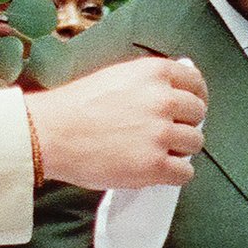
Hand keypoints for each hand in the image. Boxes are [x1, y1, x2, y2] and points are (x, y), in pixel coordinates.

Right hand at [27, 56, 206, 190]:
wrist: (50, 133)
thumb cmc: (75, 106)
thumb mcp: (117, 77)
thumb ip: (150, 82)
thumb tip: (177, 92)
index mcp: (154, 73)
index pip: (195, 82)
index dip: (195, 97)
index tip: (190, 107)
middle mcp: (163, 100)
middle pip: (197, 114)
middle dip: (184, 123)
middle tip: (165, 132)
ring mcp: (161, 134)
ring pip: (195, 144)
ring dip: (180, 150)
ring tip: (155, 151)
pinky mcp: (154, 165)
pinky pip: (185, 173)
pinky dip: (174, 174)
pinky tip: (156, 170)